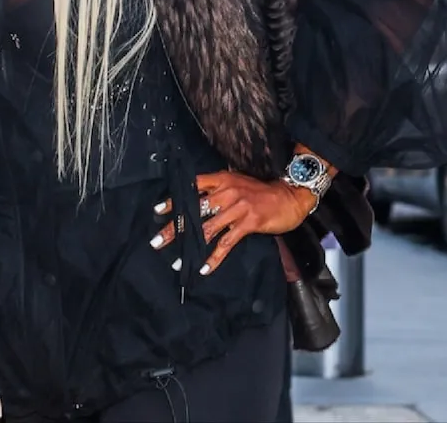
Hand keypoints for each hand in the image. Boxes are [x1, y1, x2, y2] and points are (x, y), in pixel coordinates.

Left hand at [151, 171, 315, 275]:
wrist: (289, 196)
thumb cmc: (261, 192)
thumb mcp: (237, 183)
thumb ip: (218, 188)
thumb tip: (196, 200)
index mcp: (222, 180)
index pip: (192, 188)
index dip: (174, 200)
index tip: (157, 211)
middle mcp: (226, 192)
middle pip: (194, 210)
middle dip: (174, 227)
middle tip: (158, 240)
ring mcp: (237, 207)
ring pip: (207, 228)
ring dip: (190, 246)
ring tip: (176, 260)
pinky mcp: (248, 223)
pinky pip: (226, 242)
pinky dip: (214, 257)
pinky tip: (204, 268)